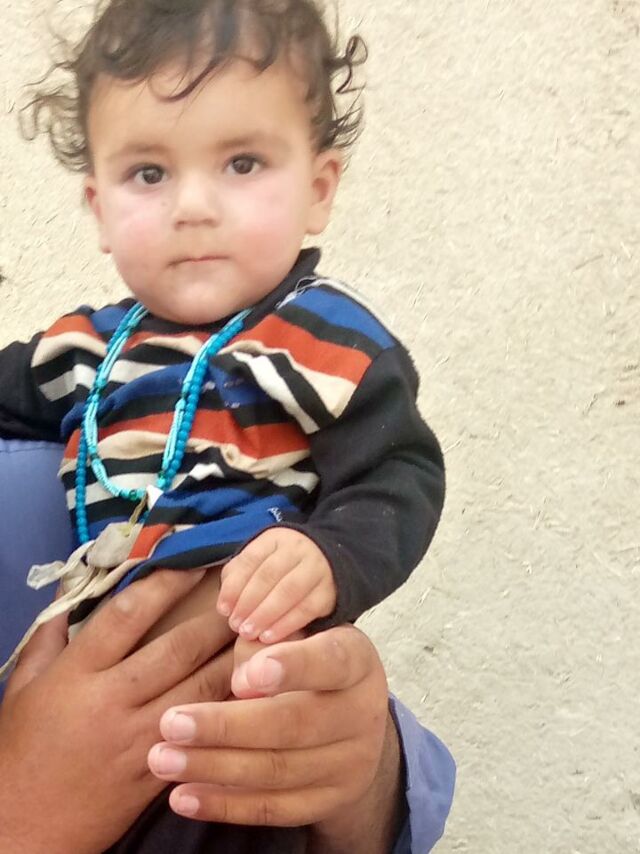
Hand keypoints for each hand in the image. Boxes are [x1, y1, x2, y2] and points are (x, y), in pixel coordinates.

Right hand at [0, 570, 234, 853]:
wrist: (22, 832)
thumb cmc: (21, 751)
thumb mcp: (24, 687)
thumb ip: (49, 635)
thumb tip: (68, 586)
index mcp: (77, 674)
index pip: (129, 615)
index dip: (166, 583)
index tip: (194, 560)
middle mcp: (112, 701)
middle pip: (178, 649)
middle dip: (216, 618)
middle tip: (245, 592)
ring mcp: (139, 738)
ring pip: (201, 689)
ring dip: (235, 658)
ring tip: (262, 632)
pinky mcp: (158, 772)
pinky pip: (203, 732)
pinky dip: (230, 708)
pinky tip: (254, 689)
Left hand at [147, 625, 402, 853]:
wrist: (352, 722)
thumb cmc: (307, 662)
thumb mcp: (298, 635)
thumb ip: (267, 641)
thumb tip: (234, 667)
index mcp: (356, 659)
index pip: (329, 661)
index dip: (290, 667)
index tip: (240, 676)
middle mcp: (362, 712)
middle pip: (293, 724)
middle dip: (225, 726)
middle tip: (170, 723)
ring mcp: (350, 762)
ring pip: (277, 770)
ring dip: (213, 767)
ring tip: (162, 759)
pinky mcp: (328, 801)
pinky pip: (273, 808)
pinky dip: (224, 804)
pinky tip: (183, 796)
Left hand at [217, 528, 336, 642]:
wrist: (327, 564)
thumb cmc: (281, 568)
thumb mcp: (259, 562)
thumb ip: (238, 578)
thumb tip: (225, 606)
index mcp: (274, 539)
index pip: (251, 559)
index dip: (235, 586)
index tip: (223, 610)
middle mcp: (297, 549)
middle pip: (269, 574)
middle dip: (248, 602)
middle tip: (235, 625)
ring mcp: (316, 568)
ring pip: (288, 591)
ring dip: (265, 614)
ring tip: (248, 633)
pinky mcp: (328, 591)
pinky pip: (306, 608)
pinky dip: (286, 624)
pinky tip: (269, 636)